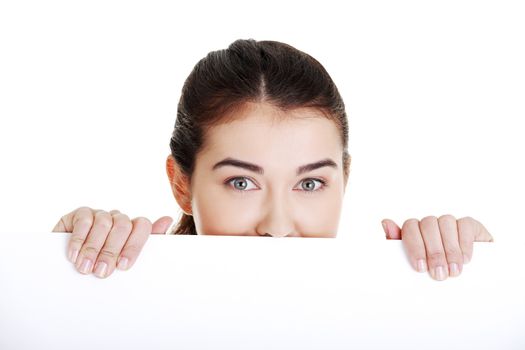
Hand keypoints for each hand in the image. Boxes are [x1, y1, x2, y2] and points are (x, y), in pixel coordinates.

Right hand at [52, 206, 172, 277]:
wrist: (70, 271)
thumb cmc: (101, 266)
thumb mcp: (122, 262)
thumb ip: (145, 245)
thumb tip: (167, 219)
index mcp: (133, 228)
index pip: (142, 226)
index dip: (134, 246)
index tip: (123, 266)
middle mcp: (118, 219)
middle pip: (123, 226)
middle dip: (112, 251)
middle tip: (102, 272)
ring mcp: (100, 214)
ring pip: (104, 223)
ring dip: (93, 249)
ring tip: (85, 268)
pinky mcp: (80, 214)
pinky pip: (84, 221)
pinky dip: (79, 240)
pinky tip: (74, 255)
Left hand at [381, 215, 492, 280]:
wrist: (468, 281)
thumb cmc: (433, 272)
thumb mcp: (415, 264)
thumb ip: (397, 247)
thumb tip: (385, 224)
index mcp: (415, 231)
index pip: (410, 227)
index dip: (414, 245)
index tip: (420, 268)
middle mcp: (431, 224)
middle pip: (428, 225)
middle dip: (434, 252)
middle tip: (439, 274)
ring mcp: (450, 223)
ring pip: (446, 223)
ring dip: (449, 249)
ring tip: (453, 271)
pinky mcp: (470, 225)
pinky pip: (465, 224)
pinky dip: (464, 243)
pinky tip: (465, 259)